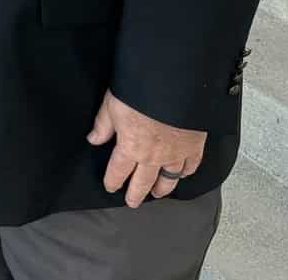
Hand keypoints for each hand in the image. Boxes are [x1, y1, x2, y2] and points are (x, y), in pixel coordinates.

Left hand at [88, 89, 206, 206]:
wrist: (173, 85)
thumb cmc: (140, 93)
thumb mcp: (112, 105)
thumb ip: (103, 125)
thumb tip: (93, 139)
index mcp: (130, 148)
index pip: (118, 172)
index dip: (112, 181)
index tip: (111, 186)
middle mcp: (153, 157)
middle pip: (143, 182)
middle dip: (136, 194)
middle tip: (133, 202)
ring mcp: (176, 154)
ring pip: (168, 179)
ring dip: (162, 188)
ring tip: (157, 193)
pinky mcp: (194, 146)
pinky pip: (191, 166)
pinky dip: (186, 172)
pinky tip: (182, 174)